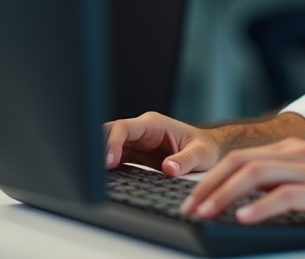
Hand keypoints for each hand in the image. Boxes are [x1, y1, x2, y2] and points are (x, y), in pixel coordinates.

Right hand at [104, 111, 221, 176]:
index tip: (108, 161)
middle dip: (99, 149)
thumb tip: (169, 168)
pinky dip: (106, 167)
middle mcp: (141, 131)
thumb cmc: (205, 147)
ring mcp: (136, 142)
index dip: (111, 143)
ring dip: (100, 159)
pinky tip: (104, 179)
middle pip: (109, 133)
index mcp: (154, 124)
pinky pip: (114, 158)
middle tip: (96, 172)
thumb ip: (185, 160)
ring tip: (97, 178)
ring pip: (108, 145)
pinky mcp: (134, 154)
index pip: (123, 128)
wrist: (208, 149)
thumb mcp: (201, 154)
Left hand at [180, 138, 304, 235]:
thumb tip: (245, 199)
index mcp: (294, 150)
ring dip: (225, 195)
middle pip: (242, 162)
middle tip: (189, 208)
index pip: (242, 158)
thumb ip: (284, 182)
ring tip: (206, 214)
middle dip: (209, 185)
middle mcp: (300, 155)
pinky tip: (243, 219)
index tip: (192, 199)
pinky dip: (259, 208)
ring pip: (257, 176)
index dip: (212, 177)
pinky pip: (285, 196)